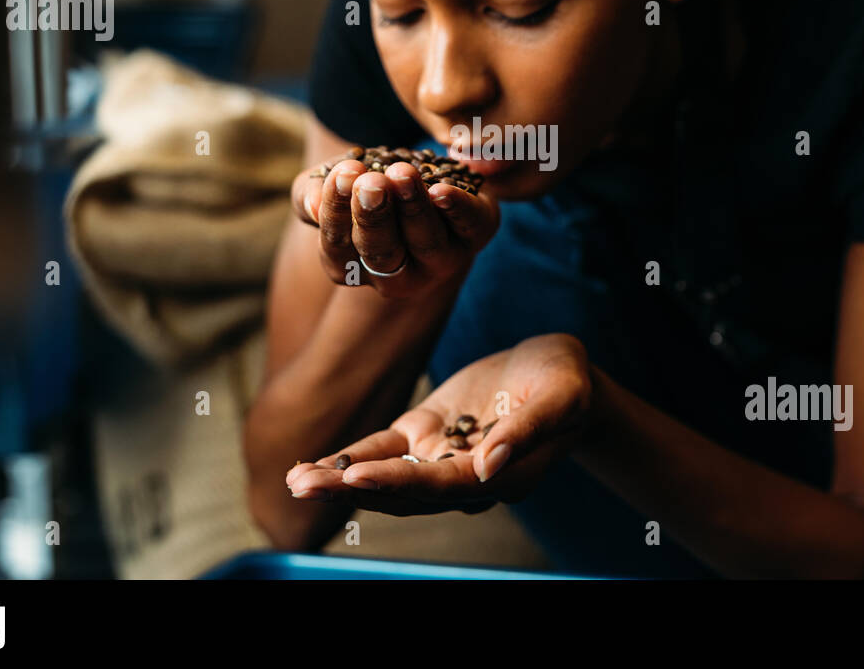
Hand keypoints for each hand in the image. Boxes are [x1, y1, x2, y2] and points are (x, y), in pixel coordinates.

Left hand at [284, 334, 592, 514]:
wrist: (561, 373)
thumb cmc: (567, 382)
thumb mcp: (561, 397)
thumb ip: (527, 433)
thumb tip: (488, 467)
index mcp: (499, 476)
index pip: (441, 485)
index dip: (398, 483)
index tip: (356, 477)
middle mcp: (464, 477)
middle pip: (401, 490)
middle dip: (350, 489)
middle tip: (302, 486)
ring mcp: (441, 456)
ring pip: (384, 475)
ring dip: (340, 479)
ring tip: (296, 480)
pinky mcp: (426, 433)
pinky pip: (383, 450)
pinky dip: (350, 457)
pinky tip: (315, 465)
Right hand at [290, 151, 498, 297]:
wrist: (425, 182)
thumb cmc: (368, 190)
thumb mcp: (330, 187)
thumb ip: (309, 194)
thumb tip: (312, 202)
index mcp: (354, 267)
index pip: (338, 248)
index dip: (337, 213)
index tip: (341, 175)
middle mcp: (399, 275)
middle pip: (383, 253)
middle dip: (375, 217)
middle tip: (371, 183)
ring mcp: (442, 260)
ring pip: (426, 241)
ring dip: (412, 207)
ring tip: (401, 174)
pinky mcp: (477, 233)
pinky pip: (469, 225)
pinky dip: (457, 208)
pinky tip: (442, 190)